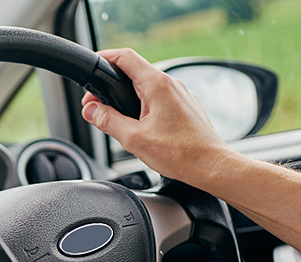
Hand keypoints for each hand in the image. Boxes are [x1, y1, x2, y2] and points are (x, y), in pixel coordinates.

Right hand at [82, 48, 233, 187]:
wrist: (210, 165)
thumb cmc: (179, 153)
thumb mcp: (133, 139)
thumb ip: (108, 121)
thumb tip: (90, 110)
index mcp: (157, 85)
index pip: (125, 57)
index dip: (104, 57)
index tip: (93, 65)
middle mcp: (171, 84)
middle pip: (135, 72)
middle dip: (112, 85)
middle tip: (96, 105)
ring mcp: (181, 94)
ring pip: (148, 87)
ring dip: (128, 96)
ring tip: (116, 117)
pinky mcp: (186, 106)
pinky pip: (161, 98)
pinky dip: (145, 105)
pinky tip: (140, 125)